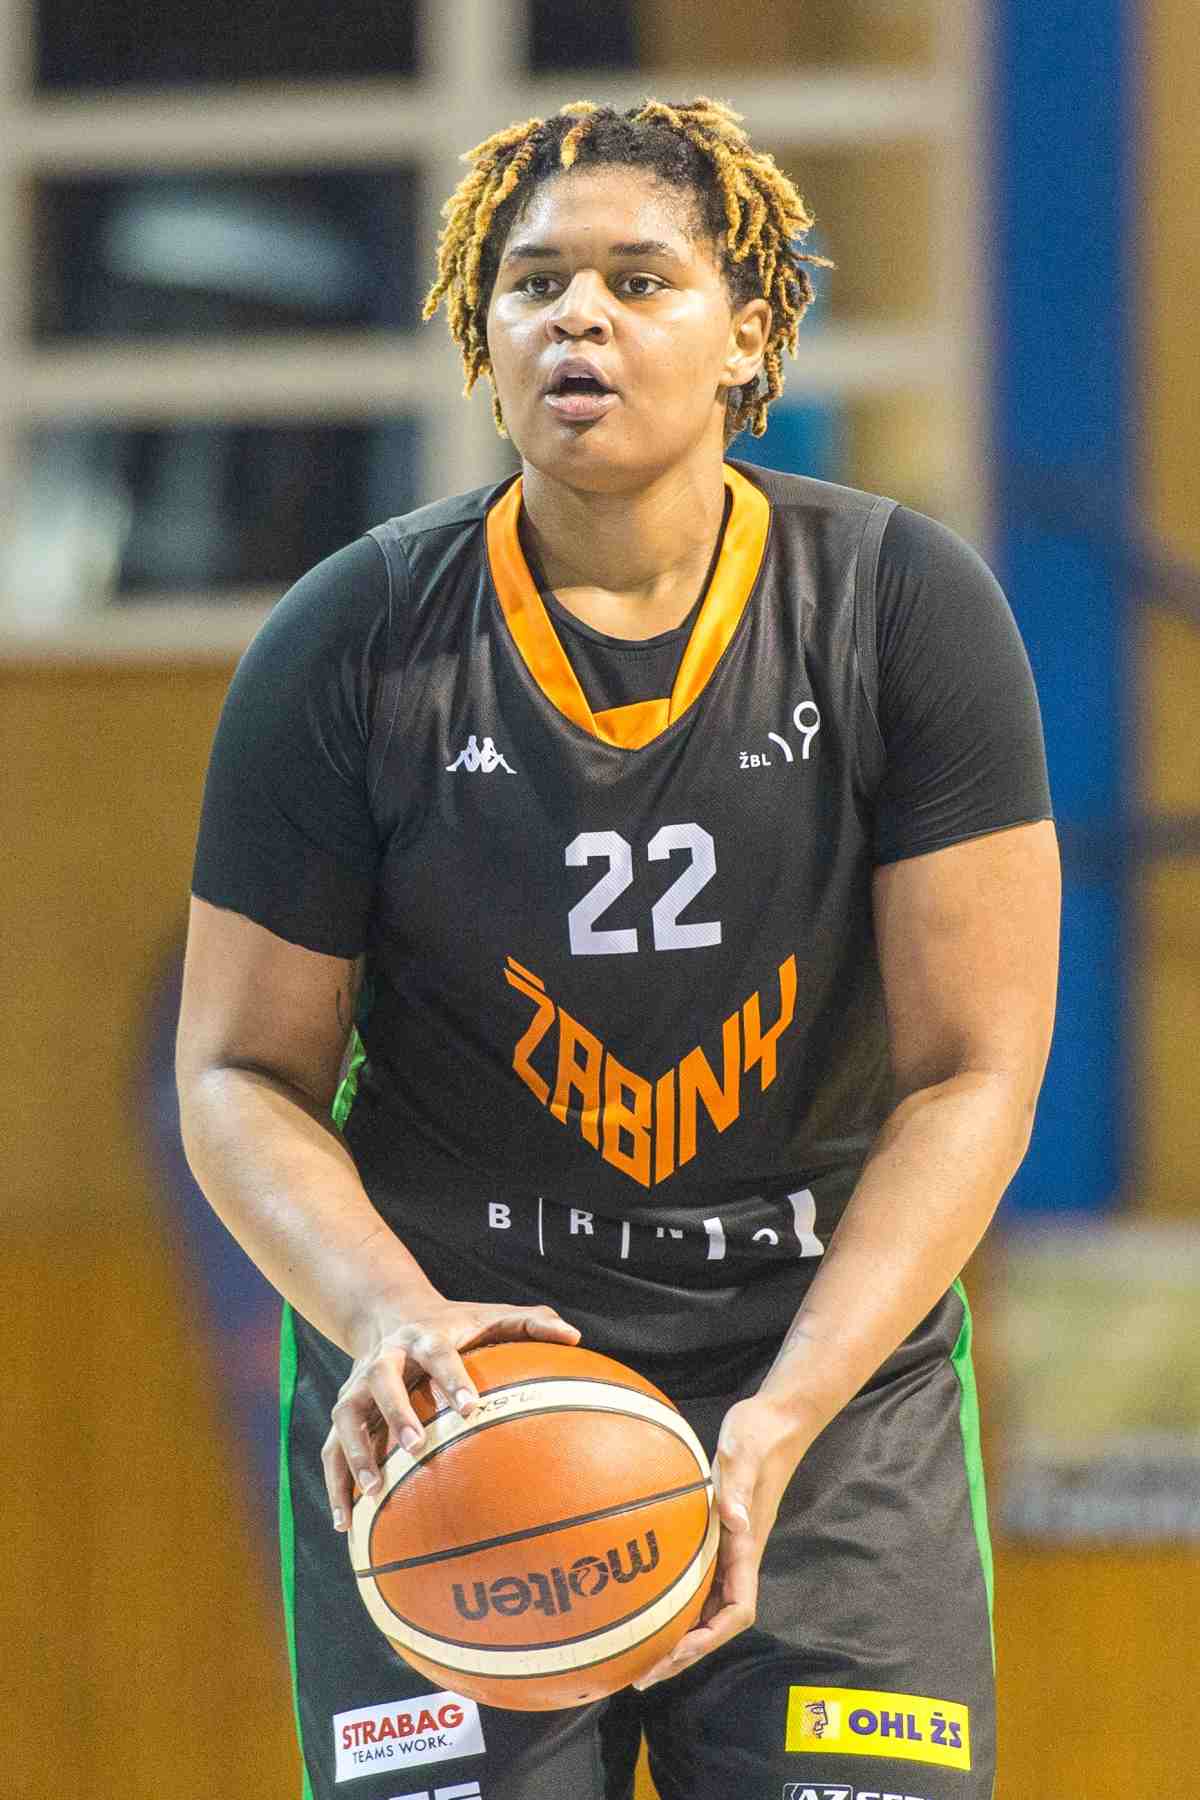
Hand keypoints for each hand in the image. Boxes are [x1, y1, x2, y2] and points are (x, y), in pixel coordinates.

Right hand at [321, 1298, 579, 1528]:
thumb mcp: (491, 1316)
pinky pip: (331, 1450)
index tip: (470, 1406)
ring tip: (372, 1492)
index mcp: (425, 1336)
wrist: (391, 1314)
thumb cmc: (456, 1325)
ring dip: (357, 1452)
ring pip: (348, 1417)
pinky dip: (336, 1486)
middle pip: (383, 1381)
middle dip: (397, 1412)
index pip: (438, 1354)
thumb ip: (532, 1324)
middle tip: (416, 1445)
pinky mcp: (344, 1412)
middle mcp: (385, 1359)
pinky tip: (345, 1526)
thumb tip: (575, 1338)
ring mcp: (357, 1387)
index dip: (451, 1377)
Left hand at [632, 1392, 811, 1690]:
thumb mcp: (745, 1452)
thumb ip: (738, 1485)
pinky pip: (696, 1578)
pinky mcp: (718, 1532)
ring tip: (636, 1654)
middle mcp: (739, 1554)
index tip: (674, 1655)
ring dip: (676, 1633)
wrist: (777, 1417)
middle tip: (640, 1675)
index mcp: (747, 1545)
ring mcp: (730, 1546)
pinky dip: (673, 1599)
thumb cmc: (759, 1433)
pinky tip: (645, 1601)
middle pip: (715, 1622)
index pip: (736, 1611)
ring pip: (706, 1605)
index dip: (707, 1640)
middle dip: (683, 1653)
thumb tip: (733, 1520)